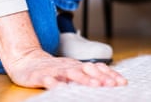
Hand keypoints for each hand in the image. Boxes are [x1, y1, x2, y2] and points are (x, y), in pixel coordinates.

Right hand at [0, 11, 126, 88]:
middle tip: (112, 84)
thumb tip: (110, 82)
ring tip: (95, 85)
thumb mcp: (73, 70)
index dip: (111, 75)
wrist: (27, 61)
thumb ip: (88, 75)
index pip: (98, 69)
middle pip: (88, 69)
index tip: (122, 82)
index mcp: (79, 65)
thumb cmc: (54, 68)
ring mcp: (56, 70)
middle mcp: (70, 66)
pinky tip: (62, 89)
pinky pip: (49, 80)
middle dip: (101, 77)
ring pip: (72, 73)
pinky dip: (55, 84)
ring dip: (84, 79)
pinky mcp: (41, 76)